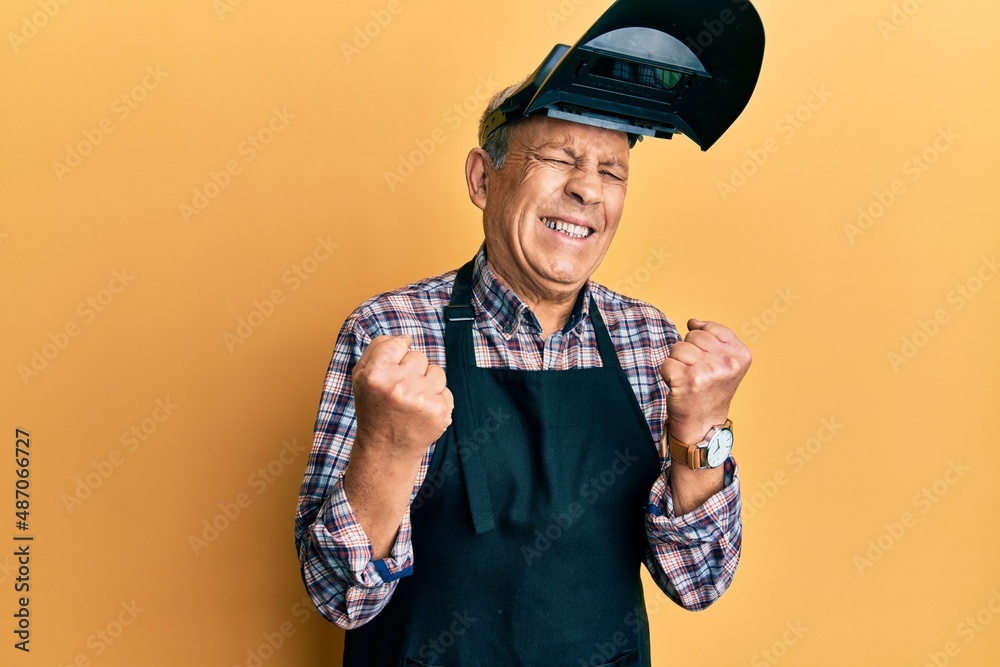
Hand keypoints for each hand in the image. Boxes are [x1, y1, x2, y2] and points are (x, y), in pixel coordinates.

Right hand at [351, 334, 453, 458]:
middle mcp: (398, 386)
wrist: (386, 448)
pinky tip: (422, 412)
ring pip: (436, 371)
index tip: (395, 365)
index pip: (397, 342)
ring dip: (427, 383)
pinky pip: (445, 389)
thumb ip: (378, 348)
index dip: (398, 351)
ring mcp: (421, 399)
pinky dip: (436, 399)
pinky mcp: (439, 411)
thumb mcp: (361, 376)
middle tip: (399, 391)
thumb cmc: (374, 407)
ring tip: (412, 401)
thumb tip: (406, 337)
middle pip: (418, 356)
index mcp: (375, 375)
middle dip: (412, 370)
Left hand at [660, 319, 750, 443]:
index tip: (707, 361)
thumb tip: (693, 322)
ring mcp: (707, 372)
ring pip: (678, 348)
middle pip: (692, 336)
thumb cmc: (712, 390)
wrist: (704, 424)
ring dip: (677, 363)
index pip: (709, 328)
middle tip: (697, 373)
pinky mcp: (687, 381)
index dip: (702, 343)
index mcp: (741, 354)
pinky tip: (679, 386)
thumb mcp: (726, 361)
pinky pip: (667, 363)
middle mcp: (727, 362)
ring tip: (688, 379)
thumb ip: (714, 336)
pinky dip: (667, 374)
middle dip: (689, 352)